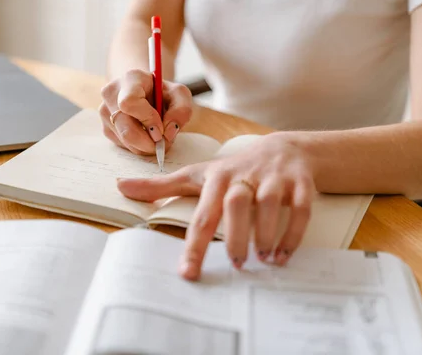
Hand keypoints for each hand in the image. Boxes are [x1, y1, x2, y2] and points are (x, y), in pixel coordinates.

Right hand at [99, 69, 192, 154]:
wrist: (143, 91)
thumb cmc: (161, 92)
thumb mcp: (179, 95)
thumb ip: (181, 111)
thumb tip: (168, 133)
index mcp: (130, 79)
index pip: (130, 102)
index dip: (147, 119)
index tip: (160, 128)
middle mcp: (111, 93)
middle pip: (126, 128)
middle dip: (148, 141)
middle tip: (163, 143)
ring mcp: (105, 111)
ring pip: (125, 140)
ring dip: (145, 145)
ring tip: (157, 137)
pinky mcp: (105, 127)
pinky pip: (122, 145)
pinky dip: (138, 146)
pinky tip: (145, 135)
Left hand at [116, 133, 315, 279]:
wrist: (284, 148)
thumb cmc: (234, 168)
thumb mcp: (198, 175)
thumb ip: (162, 185)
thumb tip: (120, 186)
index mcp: (217, 177)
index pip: (203, 212)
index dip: (194, 243)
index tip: (188, 272)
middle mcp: (244, 176)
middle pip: (236, 204)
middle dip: (235, 235)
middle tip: (235, 265)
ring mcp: (273, 179)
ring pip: (270, 204)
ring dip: (266, 234)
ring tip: (262, 261)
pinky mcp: (299, 183)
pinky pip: (300, 208)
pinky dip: (294, 233)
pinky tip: (283, 255)